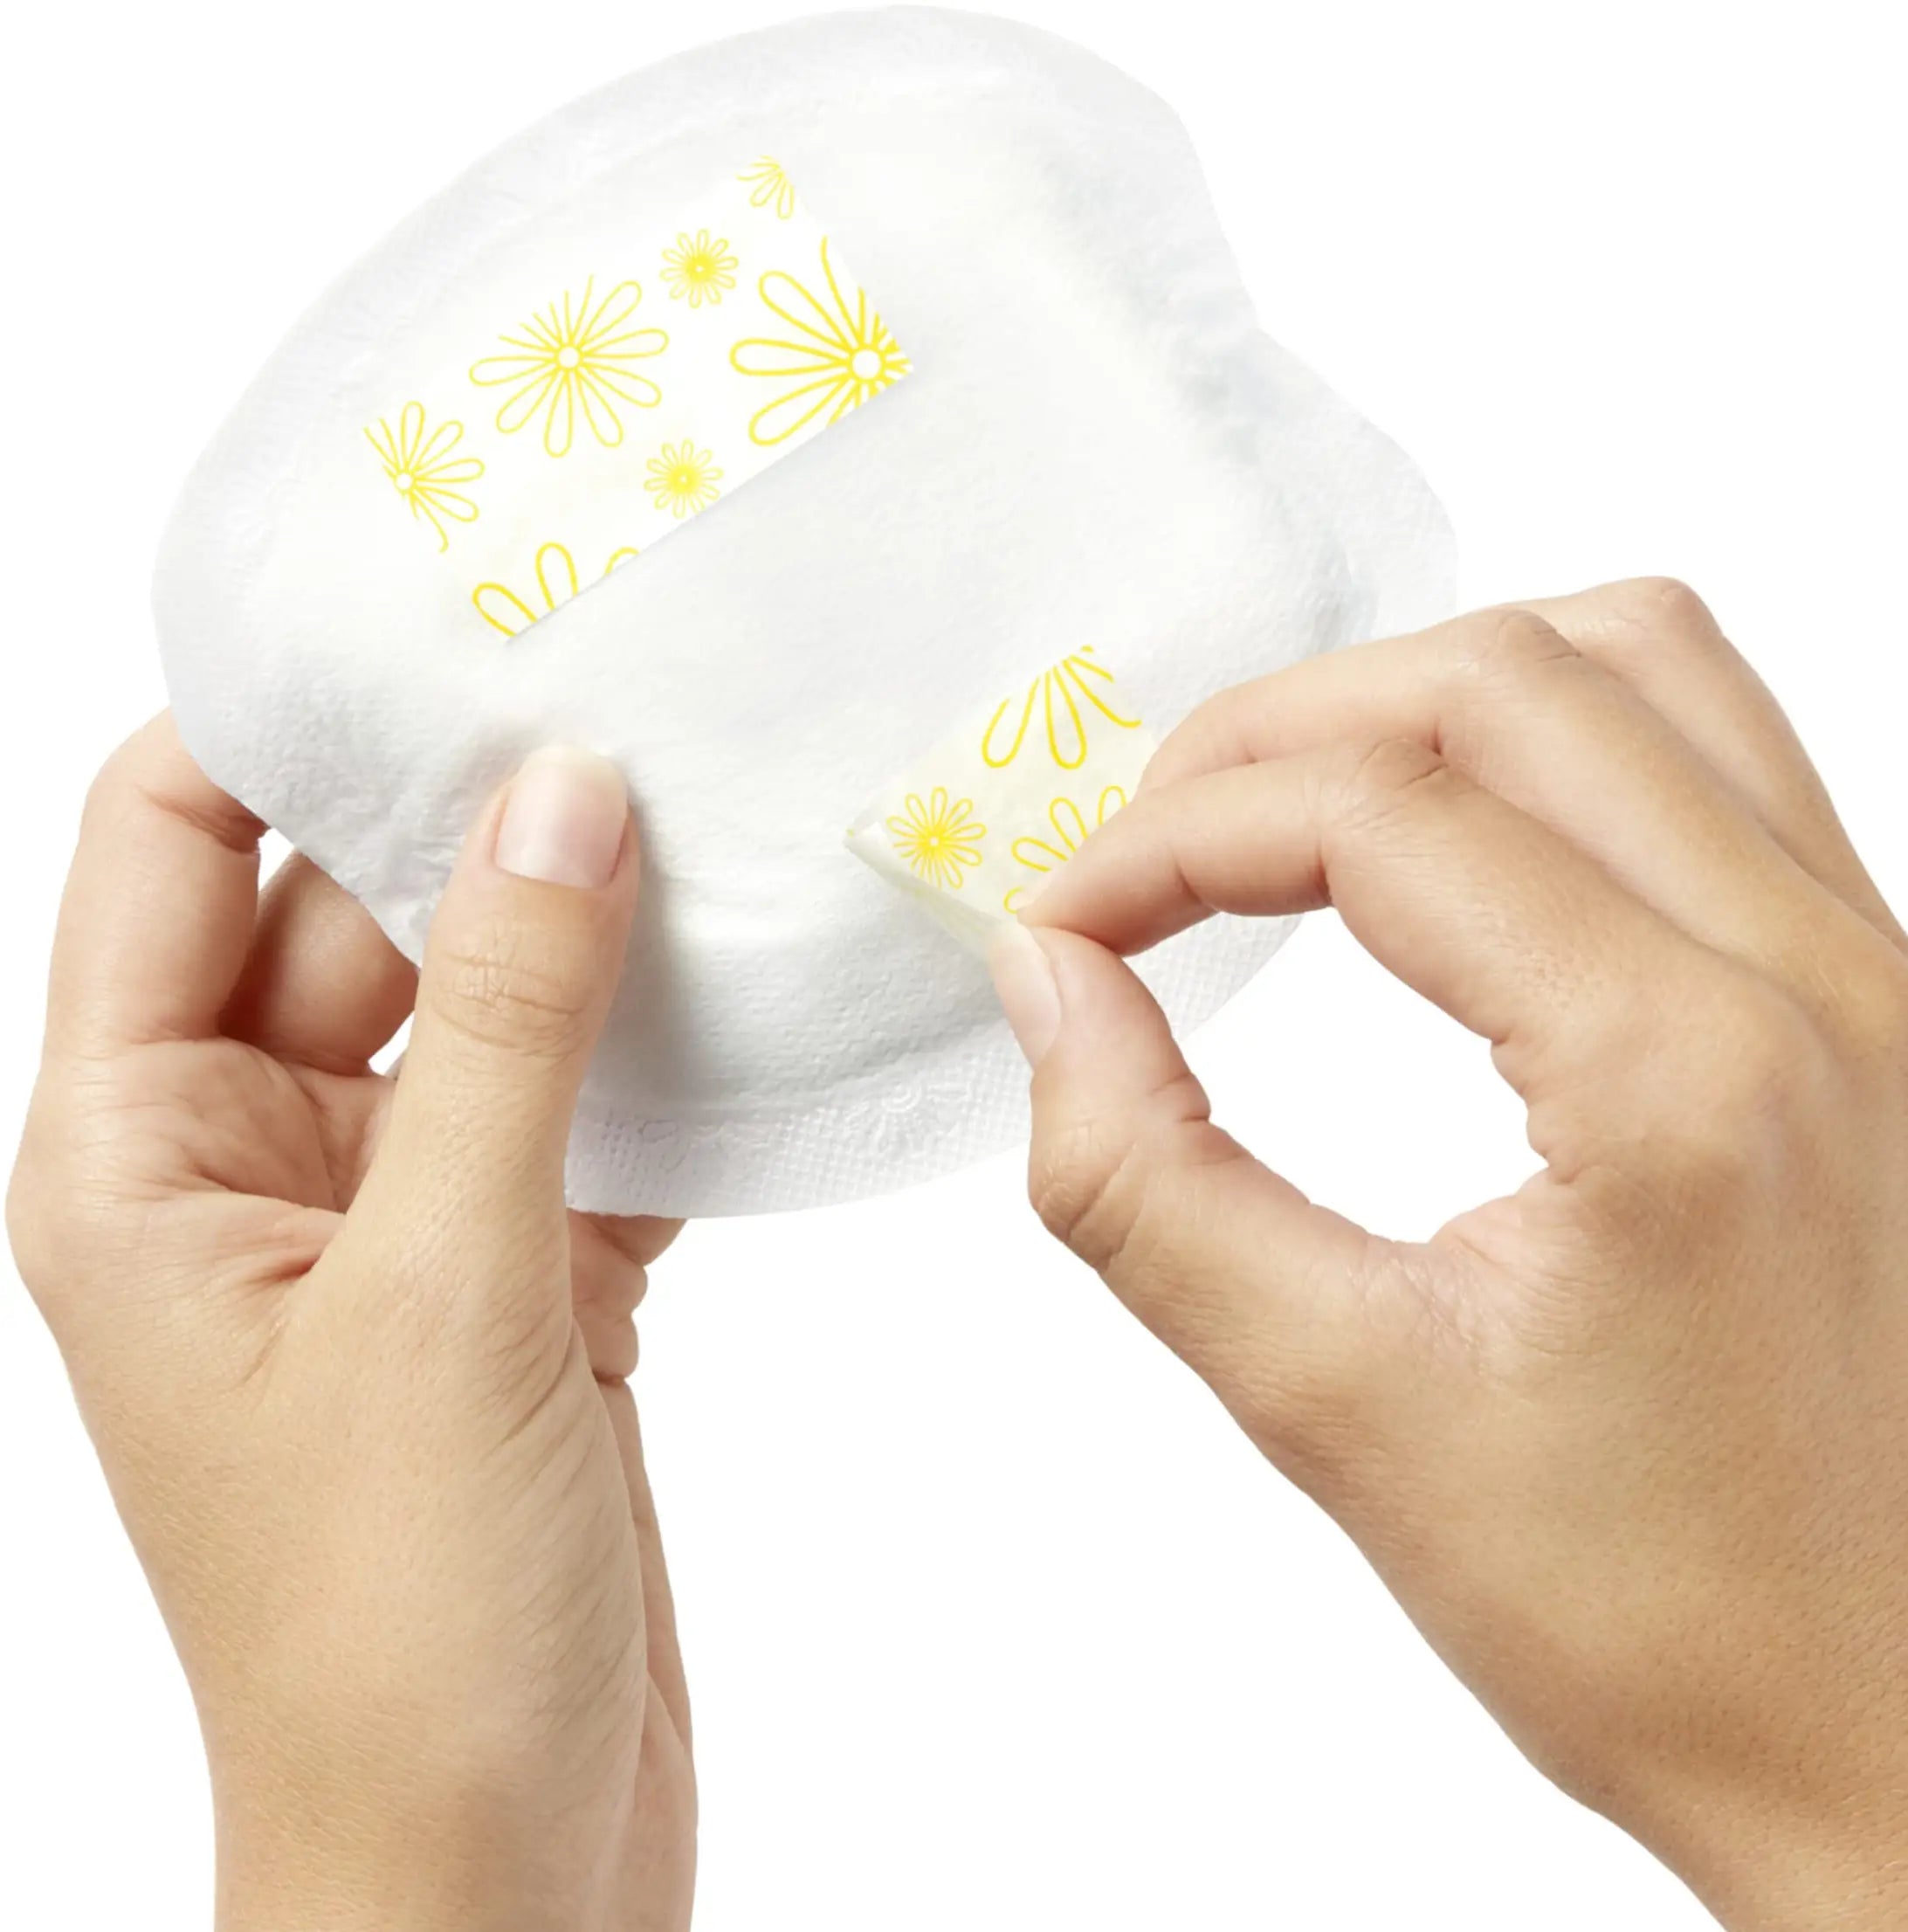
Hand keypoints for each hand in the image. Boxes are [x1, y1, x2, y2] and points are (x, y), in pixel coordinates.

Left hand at [7, 724, 692, 1931]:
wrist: (487, 1878)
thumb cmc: (393, 1632)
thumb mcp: (442, 1289)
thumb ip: (497, 1028)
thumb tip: (552, 794)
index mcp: (144, 1152)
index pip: (168, 851)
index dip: (270, 725)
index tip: (418, 617)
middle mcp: (256, 1169)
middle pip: (352, 915)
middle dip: (475, 816)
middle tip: (633, 693)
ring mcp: (398, 1228)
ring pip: (487, 1014)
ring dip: (588, 938)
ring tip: (720, 815)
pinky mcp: (520, 1290)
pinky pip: (582, 1120)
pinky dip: (659, 1065)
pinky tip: (757, 1004)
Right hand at [991, 580, 1907, 1930]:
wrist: (1899, 1738)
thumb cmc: (1668, 1622)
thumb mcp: (1341, 1409)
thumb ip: (1145, 1183)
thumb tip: (1047, 986)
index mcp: (1682, 1075)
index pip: (1371, 817)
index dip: (1166, 845)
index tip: (1064, 925)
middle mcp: (1820, 976)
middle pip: (1499, 685)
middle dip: (1273, 735)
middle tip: (1144, 849)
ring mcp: (1883, 969)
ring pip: (1640, 659)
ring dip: (1428, 692)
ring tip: (1290, 801)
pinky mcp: (1891, 992)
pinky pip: (1726, 747)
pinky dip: (1560, 729)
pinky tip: (1464, 831)